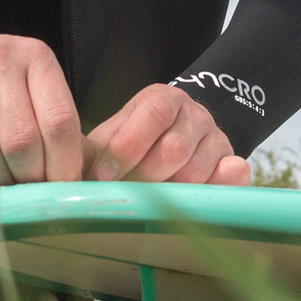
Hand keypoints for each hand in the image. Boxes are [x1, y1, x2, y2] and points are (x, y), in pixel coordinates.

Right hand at [0, 30, 84, 190]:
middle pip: (23, 141)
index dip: (65, 164)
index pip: (59, 119)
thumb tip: (89, 178)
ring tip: (5, 191)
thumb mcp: (30, 87)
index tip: (64, 189)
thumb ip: (57, 125)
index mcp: (35, 56)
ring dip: (0, 184)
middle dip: (30, 179)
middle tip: (31, 195)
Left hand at [85, 84, 250, 186]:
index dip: (127, 147)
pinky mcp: (232, 160)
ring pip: (196, 171)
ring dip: (169, 192)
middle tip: (126, 194)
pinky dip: (213, 190)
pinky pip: (231, 177)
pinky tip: (194, 201)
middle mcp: (194, 113)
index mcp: (162, 99)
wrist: (177, 140)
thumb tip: (68, 173)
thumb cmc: (133, 145)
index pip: (153, 115)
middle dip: (144, 177)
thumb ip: (93, 151)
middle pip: (174, 148)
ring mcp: (216, 137)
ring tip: (150, 202)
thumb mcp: (112, 139)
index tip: (104, 177)